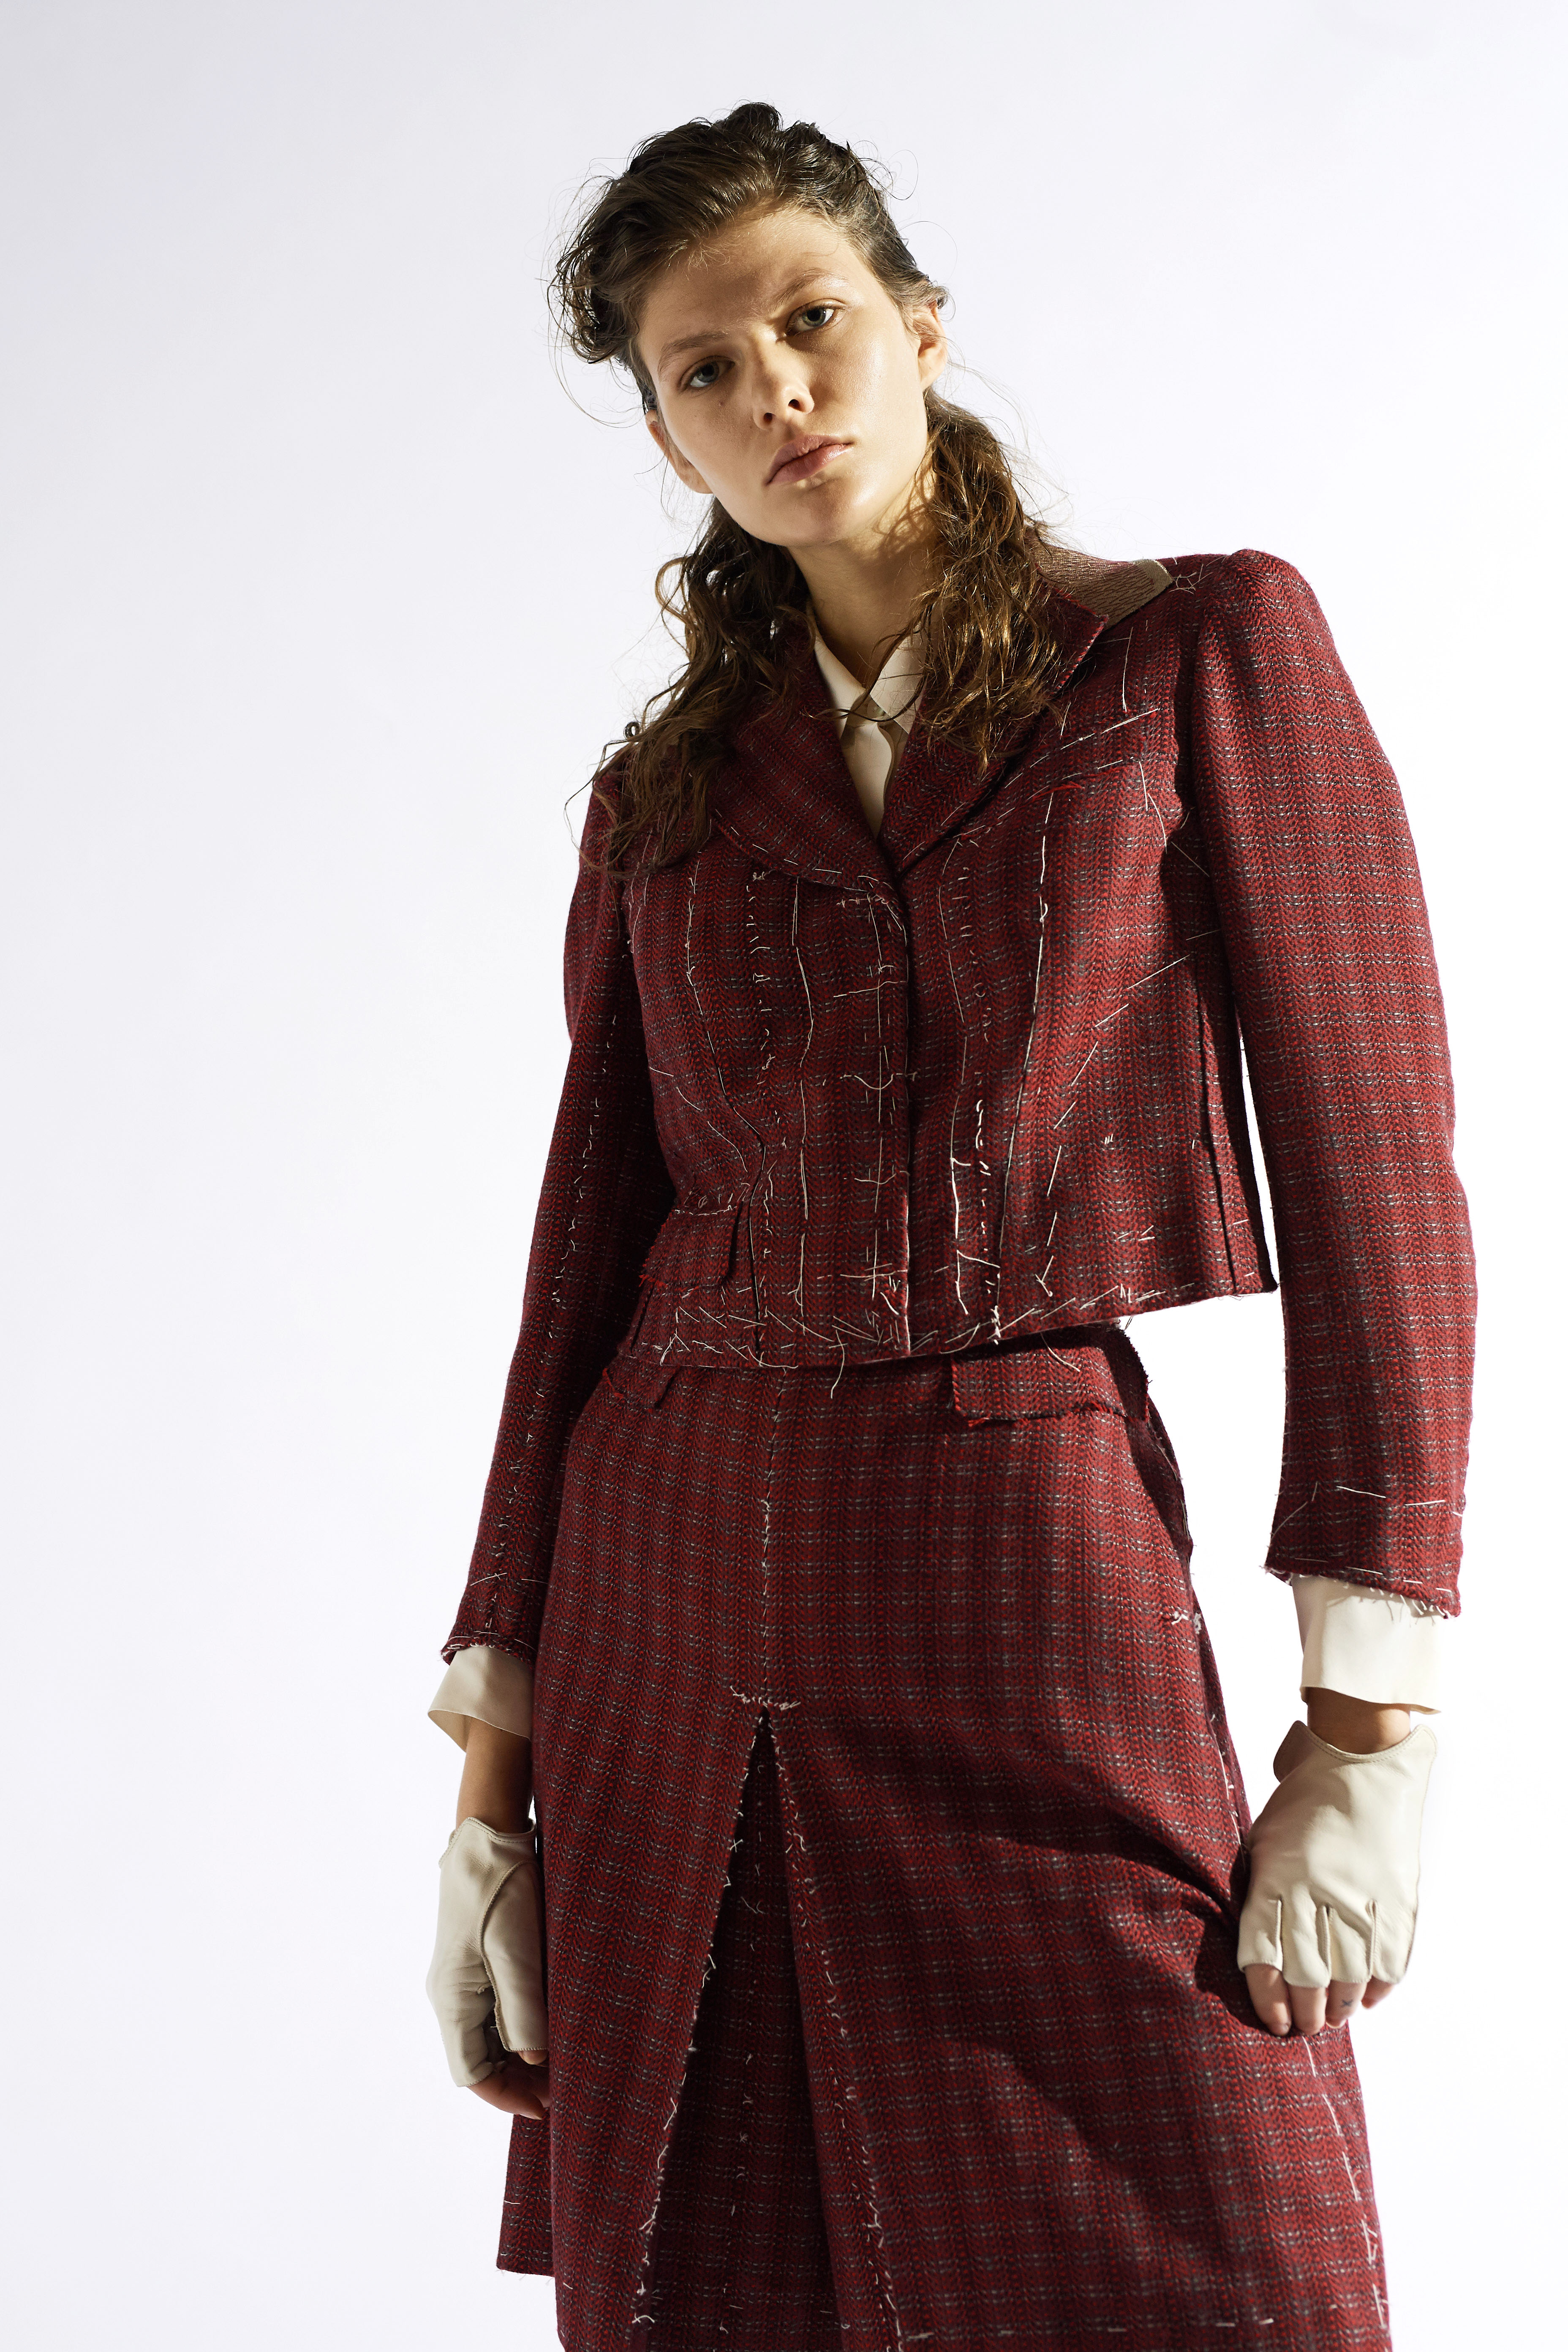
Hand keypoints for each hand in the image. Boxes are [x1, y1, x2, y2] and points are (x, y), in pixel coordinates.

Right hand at [426, 1815, 549, 2096]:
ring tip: (566, 2064)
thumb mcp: (516, 1954)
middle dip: (520, 2081)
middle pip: (481, 2060)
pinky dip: (522, 2029)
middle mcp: (451, 1997)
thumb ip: (523, 2011)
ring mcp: (463, 1981)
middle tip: (567, 2087)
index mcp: (451, 2000)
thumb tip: (534, 2063)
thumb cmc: (501, 1892)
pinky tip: (553, 2029)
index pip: (472, 2073)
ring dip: (523, 2057)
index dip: (508, 2097)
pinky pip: (496, 2011)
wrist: (489, 1839)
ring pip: (490, 2038)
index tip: (549, 2106)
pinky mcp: (479, 1965)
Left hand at [1239, 1694, 1434, 2038]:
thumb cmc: (1302, 1801)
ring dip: (1341, 2007)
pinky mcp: (1398, 1897)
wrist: (1363, 1764)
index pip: (1264, 1958)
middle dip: (1304, 2014)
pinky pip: (1391, 1959)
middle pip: (1308, 1977)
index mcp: (1276, 1877)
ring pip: (1351, 1977)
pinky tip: (1368, 1999)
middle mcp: (1318, 1893)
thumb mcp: (1262, 1838)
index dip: (1267, 1999)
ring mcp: (1362, 1897)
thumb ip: (1256, 1888)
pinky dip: (1380, 1986)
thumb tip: (1252, 1943)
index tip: (1271, 2022)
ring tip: (1332, 2019)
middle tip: (1303, 2028)